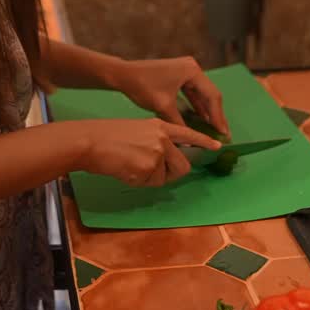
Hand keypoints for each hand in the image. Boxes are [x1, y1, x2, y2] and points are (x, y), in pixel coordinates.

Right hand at [79, 117, 219, 186]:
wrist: (91, 141)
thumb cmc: (107, 137)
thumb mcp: (137, 131)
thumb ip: (155, 142)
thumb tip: (165, 161)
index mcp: (159, 126)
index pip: (188, 134)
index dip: (204, 141)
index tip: (218, 145)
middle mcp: (163, 138)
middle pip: (183, 165)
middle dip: (172, 173)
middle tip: (152, 173)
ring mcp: (157, 153)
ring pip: (165, 177)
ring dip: (152, 178)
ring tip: (131, 166)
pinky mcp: (149, 168)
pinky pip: (151, 183)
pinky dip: (139, 182)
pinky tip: (126, 170)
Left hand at [113, 56, 229, 138]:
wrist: (123, 75)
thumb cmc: (142, 87)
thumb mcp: (163, 107)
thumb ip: (180, 123)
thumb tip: (191, 141)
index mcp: (192, 71)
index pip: (212, 96)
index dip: (218, 116)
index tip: (223, 133)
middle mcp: (192, 67)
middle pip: (210, 94)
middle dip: (215, 115)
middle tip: (223, 134)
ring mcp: (186, 70)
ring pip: (202, 94)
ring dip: (207, 111)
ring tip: (214, 129)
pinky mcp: (179, 75)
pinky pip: (192, 92)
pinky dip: (196, 105)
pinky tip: (200, 119)